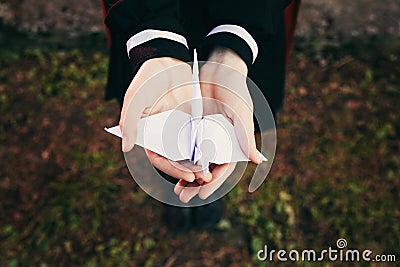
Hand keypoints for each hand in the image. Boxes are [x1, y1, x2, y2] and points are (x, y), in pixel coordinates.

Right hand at [120, 57, 211, 182]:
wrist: (167, 60)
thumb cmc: (147, 80)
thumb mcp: (136, 98)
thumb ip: (130, 122)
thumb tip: (126, 148)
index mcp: (149, 135)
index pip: (160, 158)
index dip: (172, 169)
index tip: (188, 176)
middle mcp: (164, 135)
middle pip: (176, 159)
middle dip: (189, 171)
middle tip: (204, 179)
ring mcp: (179, 128)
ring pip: (190, 151)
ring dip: (199, 163)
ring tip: (212, 172)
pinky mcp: (192, 120)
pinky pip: (200, 136)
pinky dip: (207, 146)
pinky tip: (218, 153)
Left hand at [174, 48, 260, 202]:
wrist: (218, 68)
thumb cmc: (234, 89)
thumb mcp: (239, 112)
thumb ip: (245, 136)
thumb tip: (257, 161)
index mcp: (232, 142)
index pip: (223, 168)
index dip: (213, 182)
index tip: (202, 193)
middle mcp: (218, 142)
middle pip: (207, 169)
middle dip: (196, 185)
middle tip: (184, 198)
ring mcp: (204, 135)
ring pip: (194, 160)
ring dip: (185, 175)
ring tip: (176, 189)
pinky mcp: (192, 126)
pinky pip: (184, 144)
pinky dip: (178, 156)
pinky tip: (168, 165)